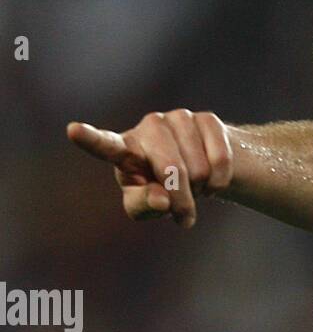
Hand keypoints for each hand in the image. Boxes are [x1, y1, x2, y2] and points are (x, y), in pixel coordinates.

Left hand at [66, 109, 233, 228]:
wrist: (202, 171)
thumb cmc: (164, 190)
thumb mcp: (147, 206)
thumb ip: (145, 205)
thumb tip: (162, 198)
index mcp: (126, 149)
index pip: (106, 146)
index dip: (90, 139)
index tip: (73, 131)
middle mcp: (149, 127)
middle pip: (170, 171)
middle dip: (183, 200)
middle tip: (184, 213)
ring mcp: (178, 118)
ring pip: (197, 169)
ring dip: (201, 189)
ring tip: (195, 186)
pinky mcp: (207, 119)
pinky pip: (219, 160)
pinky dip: (219, 181)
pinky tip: (212, 179)